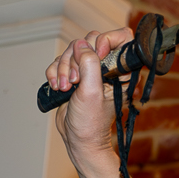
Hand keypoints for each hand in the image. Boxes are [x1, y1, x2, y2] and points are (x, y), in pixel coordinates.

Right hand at [45, 28, 136, 177]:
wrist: (78, 140)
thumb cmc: (91, 123)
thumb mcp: (92, 91)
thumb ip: (90, 64)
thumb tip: (83, 45)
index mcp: (121, 70)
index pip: (122, 37)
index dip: (107, 39)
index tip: (96, 54)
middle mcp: (107, 67)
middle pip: (90, 41)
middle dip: (76, 59)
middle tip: (76, 80)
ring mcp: (89, 70)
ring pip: (73, 51)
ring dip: (63, 68)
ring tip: (66, 88)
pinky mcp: (74, 75)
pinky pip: (61, 62)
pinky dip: (55, 73)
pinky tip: (58, 88)